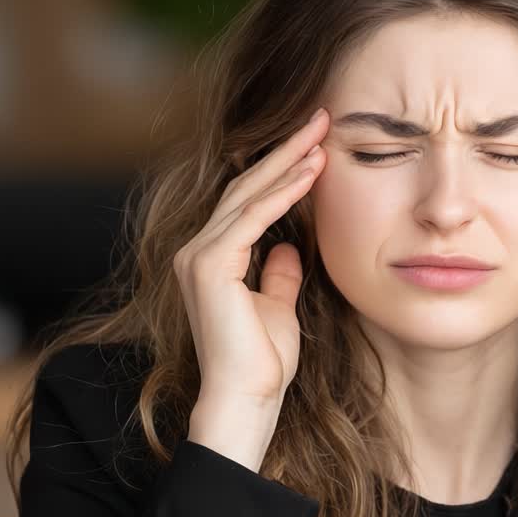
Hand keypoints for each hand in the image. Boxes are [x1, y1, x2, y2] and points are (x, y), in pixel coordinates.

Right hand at [173, 107, 328, 410]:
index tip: (316, 142)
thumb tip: (288, 249)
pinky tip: (311, 172)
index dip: (282, 168)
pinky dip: (283, 193)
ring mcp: (198, 256)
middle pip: (245, 186)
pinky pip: (252, 218)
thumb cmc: (263, 362)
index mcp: (211, 258)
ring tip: (321, 133)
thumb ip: (278, 274)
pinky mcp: (209, 266)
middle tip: (319, 117)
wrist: (247, 399)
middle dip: (285, 150)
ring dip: (288, 162)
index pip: (249, 200)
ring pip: (247, 194)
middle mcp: (197, 250)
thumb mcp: (278, 306)